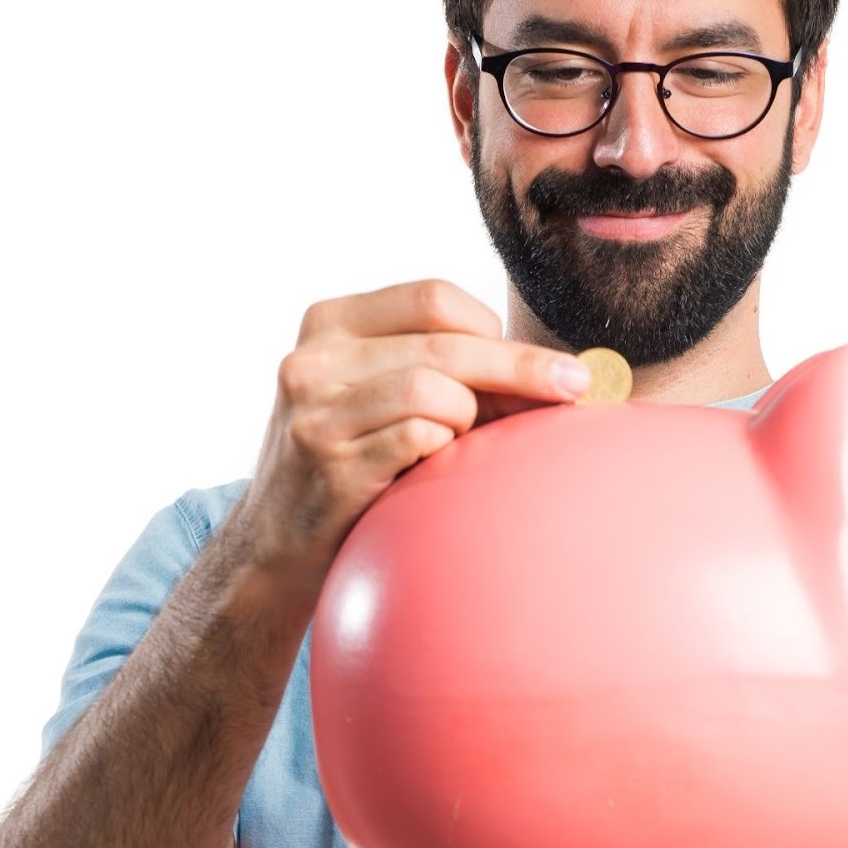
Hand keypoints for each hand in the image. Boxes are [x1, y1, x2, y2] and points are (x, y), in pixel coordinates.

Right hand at [238, 278, 591, 591]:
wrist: (272, 550)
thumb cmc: (349, 465)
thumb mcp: (374, 397)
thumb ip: (444, 371)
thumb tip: (558, 371)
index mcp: (330, 323)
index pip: (434, 298)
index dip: (495, 328)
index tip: (538, 362)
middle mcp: (313, 359)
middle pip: (445, 344)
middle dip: (522, 366)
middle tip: (575, 386)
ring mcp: (314, 413)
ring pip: (435, 389)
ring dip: (469, 419)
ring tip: (460, 446)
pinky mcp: (328, 466)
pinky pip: (418, 439)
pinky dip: (443, 450)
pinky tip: (432, 469)